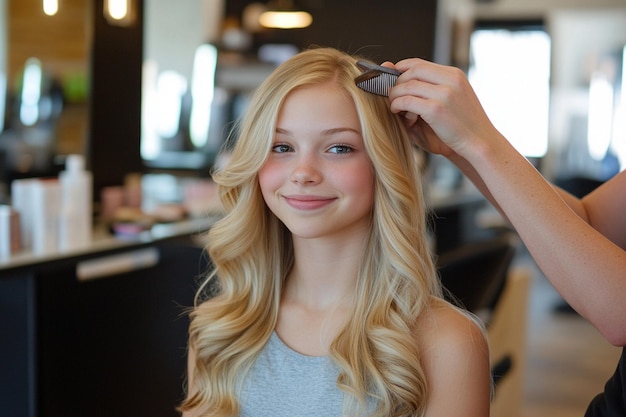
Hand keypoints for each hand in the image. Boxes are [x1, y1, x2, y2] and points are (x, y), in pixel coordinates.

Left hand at [384, 58, 500, 160]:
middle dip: (397, 83)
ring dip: (395, 96)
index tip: (392, 80)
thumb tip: (403, 78)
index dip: (401, 69)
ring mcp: (444, 93)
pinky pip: (406, 101)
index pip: (419, 63)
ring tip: (395, 107)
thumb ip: (430, 88)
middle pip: (411, 72)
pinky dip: (397, 105)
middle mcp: (450, 80)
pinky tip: (398, 112)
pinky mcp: (435, 109)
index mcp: (454, 75)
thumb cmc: (462, 124)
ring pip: (406, 86)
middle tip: (392, 96)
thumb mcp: (452, 98)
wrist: (480, 142)